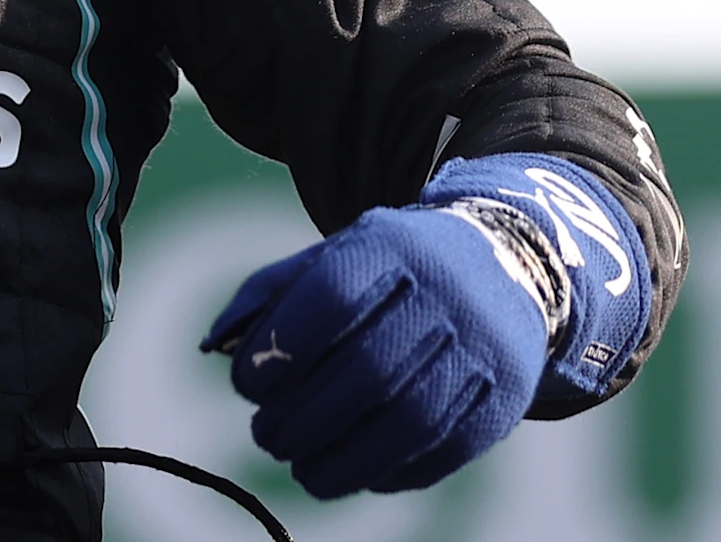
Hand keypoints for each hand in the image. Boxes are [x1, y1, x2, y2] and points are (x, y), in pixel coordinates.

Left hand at [200, 205, 546, 498]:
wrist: (501, 265)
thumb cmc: (389, 269)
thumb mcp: (333, 257)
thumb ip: (270, 296)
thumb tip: (216, 346)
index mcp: (393, 246)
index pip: (332, 297)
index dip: (280, 348)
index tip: (246, 385)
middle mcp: (446, 294)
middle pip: (370, 370)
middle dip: (303, 417)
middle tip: (266, 436)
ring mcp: (484, 348)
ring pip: (411, 421)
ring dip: (344, 460)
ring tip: (302, 469)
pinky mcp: (504, 398)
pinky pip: (447, 449)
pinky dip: (393, 471)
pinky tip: (357, 473)